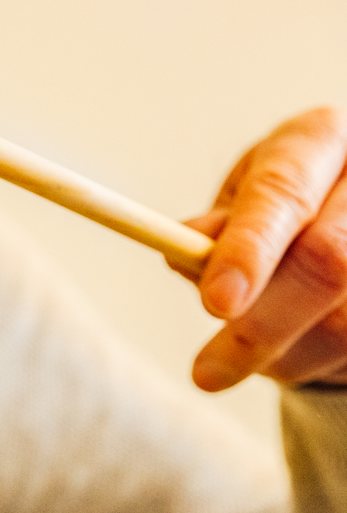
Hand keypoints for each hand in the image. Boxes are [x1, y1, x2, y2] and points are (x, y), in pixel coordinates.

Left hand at [184, 106, 346, 391]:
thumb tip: (183, 248)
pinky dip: (319, 361)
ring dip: (289, 354)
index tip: (217, 304)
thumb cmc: (276, 216)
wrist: (342, 227)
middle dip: (261, 327)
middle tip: (206, 374)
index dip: (249, 250)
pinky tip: (299, 350)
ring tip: (256, 357)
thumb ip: (212, 232)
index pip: (282, 194)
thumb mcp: (235, 211)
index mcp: (316, 139)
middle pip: (328, 258)